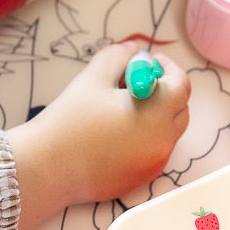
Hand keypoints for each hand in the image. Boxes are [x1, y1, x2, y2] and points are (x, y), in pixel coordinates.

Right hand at [7, 42, 189, 229]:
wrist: (47, 168)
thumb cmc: (70, 119)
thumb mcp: (94, 77)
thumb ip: (119, 57)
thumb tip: (134, 50)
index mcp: (157, 112)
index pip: (181, 84)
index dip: (169, 68)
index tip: (150, 62)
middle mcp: (163, 141)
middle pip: (179, 110)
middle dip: (165, 92)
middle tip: (136, 83)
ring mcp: (153, 163)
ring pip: (166, 133)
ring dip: (155, 116)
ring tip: (121, 109)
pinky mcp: (140, 179)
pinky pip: (152, 152)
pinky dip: (144, 138)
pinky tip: (114, 134)